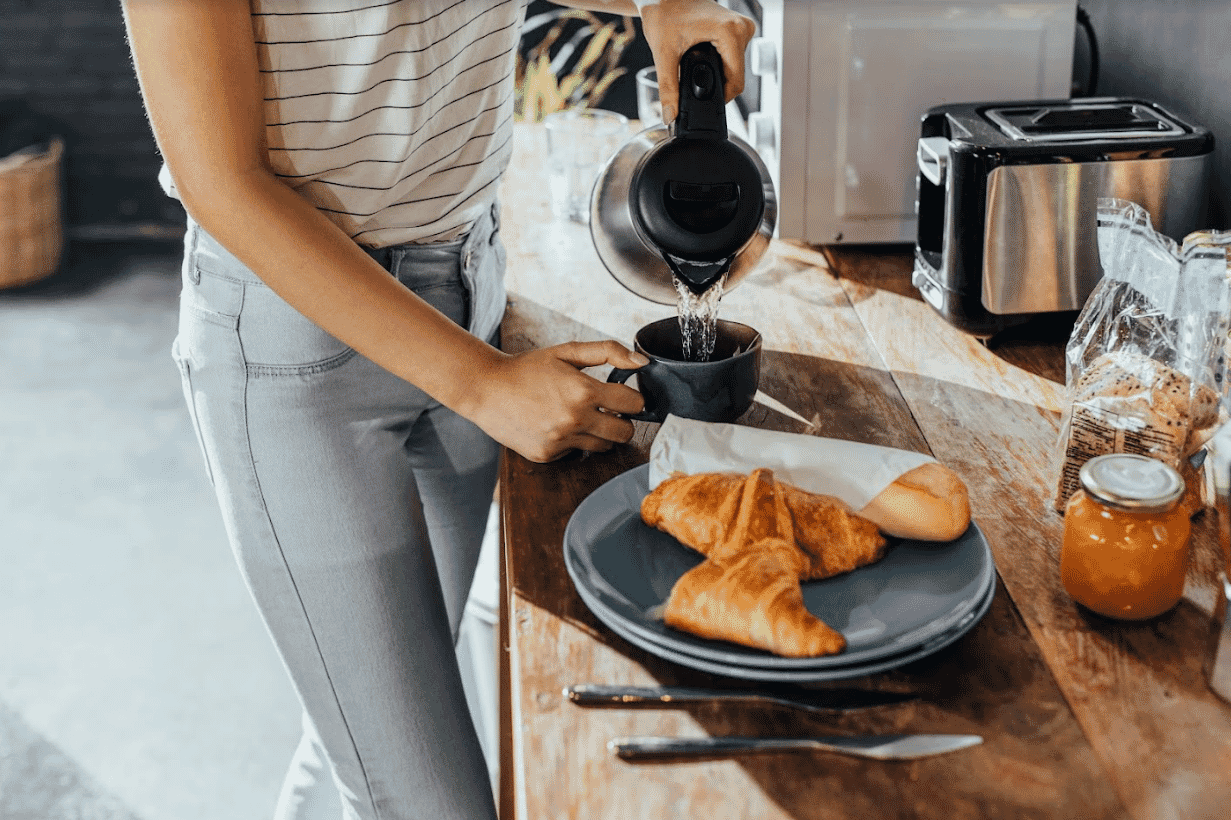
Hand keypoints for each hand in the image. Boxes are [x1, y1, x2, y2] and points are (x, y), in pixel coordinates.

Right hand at [466, 341, 648, 462]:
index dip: (633, 399)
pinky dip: (572, 441)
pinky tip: (556, 425)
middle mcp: (574, 420)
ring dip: (599, 433)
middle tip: (607, 410)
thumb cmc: (527, 368)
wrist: (486, 389)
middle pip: (625, 433)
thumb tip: (641, 361)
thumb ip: (607, 352)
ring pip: (603, 446)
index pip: (634, 405)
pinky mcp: (547, 455)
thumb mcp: (566, 351)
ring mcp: (560, 441)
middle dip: (621, 421)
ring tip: (580, 416)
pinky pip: (576, 452)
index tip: (623, 395)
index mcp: (583, 391)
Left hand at [638, 0, 756, 123]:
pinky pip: (734, 57)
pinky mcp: (739, 29)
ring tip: (693, 61)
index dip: (720, 98)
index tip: (700, 101)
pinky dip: (719, 63)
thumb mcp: (664, 53)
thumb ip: (668, 88)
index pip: (736, 81)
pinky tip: (702, 57)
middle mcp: (742, 28)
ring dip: (717, 73)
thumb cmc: (664, 12)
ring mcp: (743, 27)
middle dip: (715, 84)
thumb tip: (670, 116)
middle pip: (736, 76)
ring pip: (735, 68)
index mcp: (731, 32)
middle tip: (689, 75)